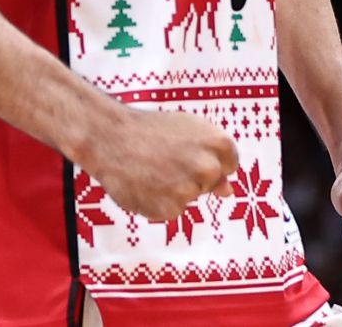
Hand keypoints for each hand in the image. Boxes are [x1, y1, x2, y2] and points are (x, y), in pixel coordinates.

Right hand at [78, 105, 238, 221]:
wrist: (112, 138)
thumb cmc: (151, 131)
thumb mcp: (189, 132)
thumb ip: (214, 159)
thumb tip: (228, 192)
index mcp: (219, 144)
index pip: (229, 166)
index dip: (208, 160)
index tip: (189, 155)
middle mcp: (208, 168)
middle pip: (210, 183)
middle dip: (194, 176)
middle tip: (168, 161)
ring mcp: (189, 190)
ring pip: (191, 197)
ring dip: (175, 190)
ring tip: (154, 170)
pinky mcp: (169, 209)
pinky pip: (172, 210)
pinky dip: (159, 202)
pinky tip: (145, 184)